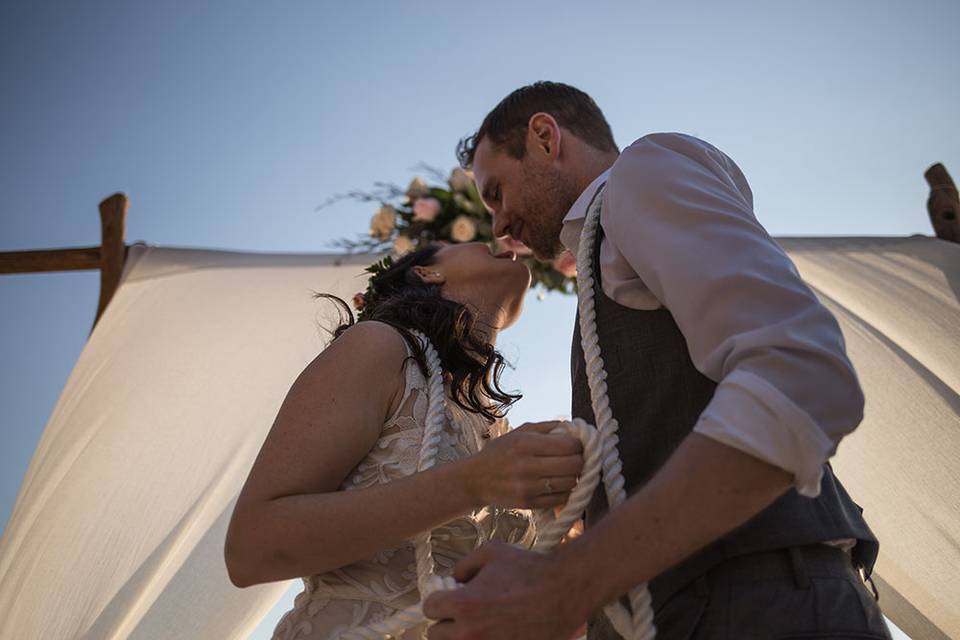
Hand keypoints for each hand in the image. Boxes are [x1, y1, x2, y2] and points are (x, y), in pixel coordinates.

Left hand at [423, 541, 585, 639]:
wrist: (565, 591)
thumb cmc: (529, 570)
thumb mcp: (491, 552)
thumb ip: (464, 564)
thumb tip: (453, 578)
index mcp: (462, 604)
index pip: (429, 609)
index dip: (438, 600)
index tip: (447, 598)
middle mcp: (470, 633)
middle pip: (435, 636)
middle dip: (445, 623)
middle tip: (461, 615)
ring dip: (461, 636)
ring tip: (477, 625)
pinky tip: (495, 632)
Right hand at [460, 420, 583, 509]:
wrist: (475, 480)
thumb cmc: (501, 452)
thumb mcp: (520, 432)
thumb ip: (548, 427)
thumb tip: (575, 427)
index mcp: (525, 444)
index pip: (569, 445)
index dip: (579, 444)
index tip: (578, 444)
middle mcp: (526, 466)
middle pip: (574, 465)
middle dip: (581, 460)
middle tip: (577, 458)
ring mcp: (528, 487)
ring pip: (571, 483)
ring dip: (575, 476)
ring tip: (568, 471)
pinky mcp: (529, 504)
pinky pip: (561, 499)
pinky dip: (565, 491)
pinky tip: (558, 483)